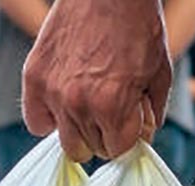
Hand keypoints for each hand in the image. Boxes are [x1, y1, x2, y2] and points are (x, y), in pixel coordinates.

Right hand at [23, 0, 171, 161]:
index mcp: (113, 106)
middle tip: (112, 109)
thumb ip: (151, 114)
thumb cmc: (139, 26)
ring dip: (82, 129)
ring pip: (66, 141)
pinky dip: (50, 119)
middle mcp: (79, 104)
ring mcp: (53, 92)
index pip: (118, 150)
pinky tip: (64, 104)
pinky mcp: (34, 77)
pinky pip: (37, 122)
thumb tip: (141, 138)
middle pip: (92, 149)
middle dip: (106, 134)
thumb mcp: (159, 73)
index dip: (128, 137)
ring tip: (92, 103)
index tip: (130, 121)